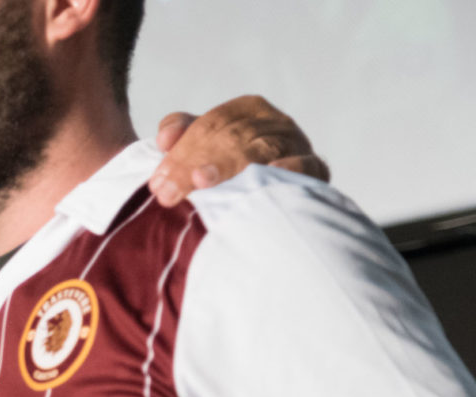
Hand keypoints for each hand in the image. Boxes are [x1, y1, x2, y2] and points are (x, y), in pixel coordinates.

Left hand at [148, 95, 329, 206]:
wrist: (276, 205)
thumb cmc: (233, 172)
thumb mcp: (204, 148)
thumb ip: (181, 133)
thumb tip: (164, 140)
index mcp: (249, 110)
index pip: (212, 124)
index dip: (183, 151)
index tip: (159, 181)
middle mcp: (276, 124)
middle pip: (233, 136)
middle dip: (196, 163)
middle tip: (169, 192)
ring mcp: (297, 146)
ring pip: (261, 149)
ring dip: (230, 165)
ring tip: (202, 181)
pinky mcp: (316, 171)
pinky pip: (305, 166)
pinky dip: (288, 168)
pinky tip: (268, 174)